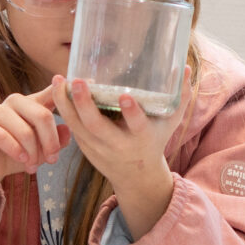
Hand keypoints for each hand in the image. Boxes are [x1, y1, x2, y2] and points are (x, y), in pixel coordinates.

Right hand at [0, 81, 69, 237]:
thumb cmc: (18, 154)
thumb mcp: (42, 150)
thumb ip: (57, 140)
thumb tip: (68, 130)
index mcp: (32, 103)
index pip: (52, 92)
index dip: (67, 89)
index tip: (89, 84)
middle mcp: (15, 102)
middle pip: (42, 115)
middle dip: (50, 142)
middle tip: (53, 159)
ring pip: (24, 129)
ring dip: (32, 152)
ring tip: (33, 167)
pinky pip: (2, 136)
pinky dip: (15, 150)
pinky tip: (21, 159)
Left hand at [51, 77, 176, 238]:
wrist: (136, 176)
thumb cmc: (155, 139)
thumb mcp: (170, 122)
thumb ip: (180, 96)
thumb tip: (187, 68)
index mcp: (142, 138)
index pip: (137, 126)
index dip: (132, 113)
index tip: (125, 96)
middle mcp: (118, 145)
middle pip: (96, 126)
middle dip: (84, 103)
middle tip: (77, 80)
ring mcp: (98, 148)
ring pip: (77, 126)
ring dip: (65, 103)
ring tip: (58, 79)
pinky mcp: (84, 147)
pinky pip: (70, 127)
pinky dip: (62, 109)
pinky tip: (57, 88)